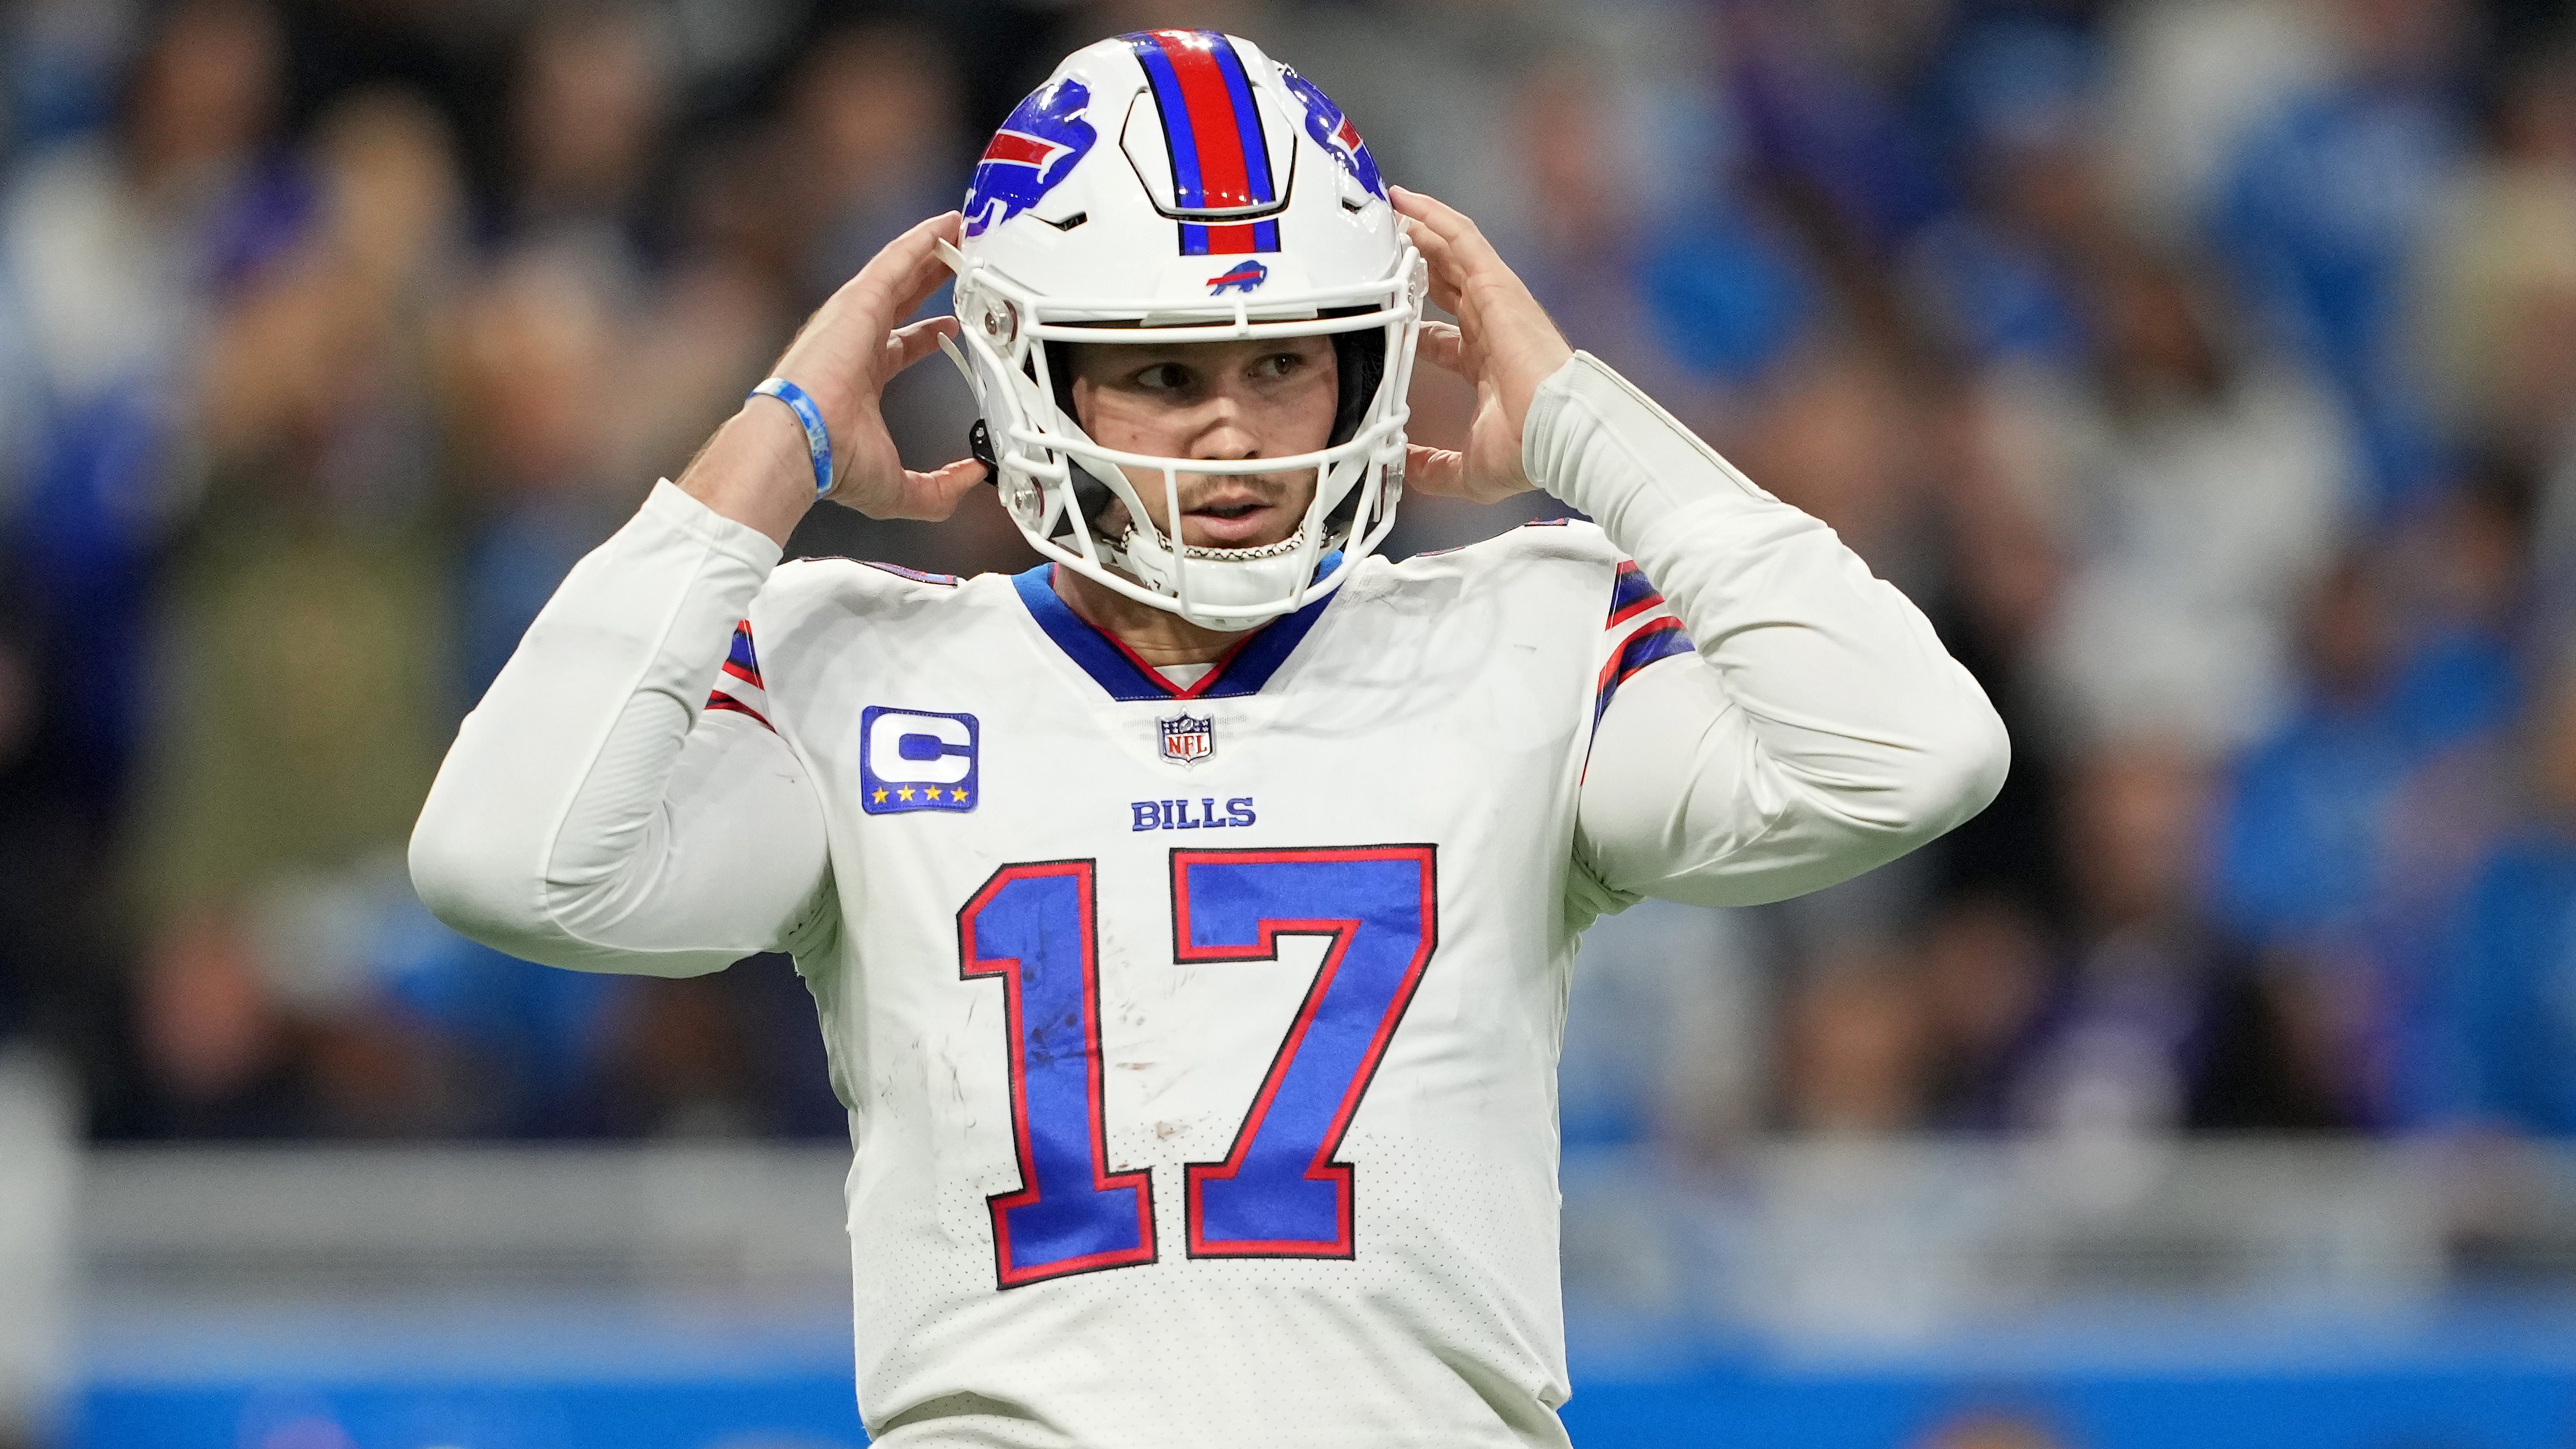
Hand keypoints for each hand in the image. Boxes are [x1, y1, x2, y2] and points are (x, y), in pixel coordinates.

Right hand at [682, 212, 983, 542]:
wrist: (800, 444)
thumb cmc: (832, 464)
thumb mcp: (901, 489)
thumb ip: (939, 490)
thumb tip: (972, 480)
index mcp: (863, 378)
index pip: (902, 344)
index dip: (930, 331)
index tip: (954, 322)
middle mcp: (857, 342)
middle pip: (903, 298)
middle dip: (932, 277)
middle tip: (962, 259)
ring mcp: (853, 319)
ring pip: (899, 273)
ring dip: (930, 250)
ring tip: (961, 229)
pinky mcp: (855, 302)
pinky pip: (894, 261)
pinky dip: (919, 241)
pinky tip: (943, 225)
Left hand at [1392, 187, 1573, 503]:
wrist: (1558, 431)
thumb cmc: (1529, 449)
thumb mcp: (1468, 469)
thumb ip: (1435, 468)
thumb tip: (1405, 470)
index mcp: (1487, 364)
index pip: (1443, 335)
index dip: (1414, 323)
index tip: (1388, 315)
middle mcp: (1492, 327)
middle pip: (1447, 282)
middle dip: (1418, 261)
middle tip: (1383, 244)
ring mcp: (1497, 302)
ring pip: (1453, 251)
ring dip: (1422, 228)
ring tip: (1390, 209)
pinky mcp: (1499, 285)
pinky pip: (1462, 239)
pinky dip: (1435, 218)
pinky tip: (1409, 202)